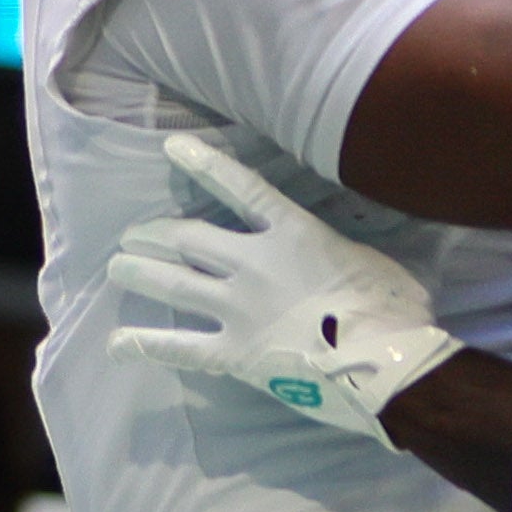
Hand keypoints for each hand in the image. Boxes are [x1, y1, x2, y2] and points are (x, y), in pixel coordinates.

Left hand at [108, 135, 453, 443]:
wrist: (386, 363)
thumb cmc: (396, 311)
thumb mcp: (376, 262)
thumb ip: (345, 254)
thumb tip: (352, 260)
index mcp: (293, 233)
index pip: (239, 187)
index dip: (204, 164)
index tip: (173, 148)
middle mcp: (254, 263)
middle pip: (190, 238)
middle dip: (156, 233)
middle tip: (133, 234)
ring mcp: (239, 307)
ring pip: (175, 282)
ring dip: (142, 272)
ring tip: (118, 266)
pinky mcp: (233, 352)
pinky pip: (179, 347)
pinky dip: (144, 344)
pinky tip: (115, 343)